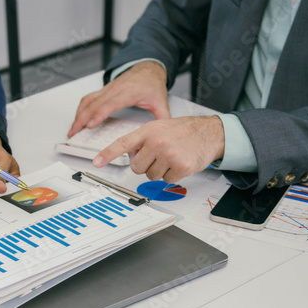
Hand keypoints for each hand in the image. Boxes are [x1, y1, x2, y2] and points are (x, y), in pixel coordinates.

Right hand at [67, 60, 170, 136]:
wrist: (148, 68)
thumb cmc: (152, 83)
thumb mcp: (160, 101)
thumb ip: (163, 117)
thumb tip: (164, 133)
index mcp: (128, 92)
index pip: (109, 104)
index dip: (99, 115)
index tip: (90, 125)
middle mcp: (115, 89)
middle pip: (93, 104)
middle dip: (81, 119)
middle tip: (74, 132)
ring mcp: (107, 89)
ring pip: (88, 101)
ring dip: (78, 114)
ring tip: (72, 128)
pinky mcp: (104, 90)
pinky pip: (88, 98)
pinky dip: (81, 108)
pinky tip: (78, 117)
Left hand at [93, 116, 225, 182]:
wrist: (211, 132)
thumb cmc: (184, 130)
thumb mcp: (160, 127)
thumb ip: (143, 139)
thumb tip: (130, 154)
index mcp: (149, 131)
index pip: (123, 143)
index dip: (108, 154)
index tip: (96, 163)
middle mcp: (157, 142)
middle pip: (137, 167)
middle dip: (145, 166)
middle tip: (158, 157)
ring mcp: (168, 155)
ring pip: (151, 176)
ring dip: (160, 171)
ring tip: (171, 157)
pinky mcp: (180, 167)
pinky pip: (167, 180)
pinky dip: (173, 175)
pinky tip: (180, 162)